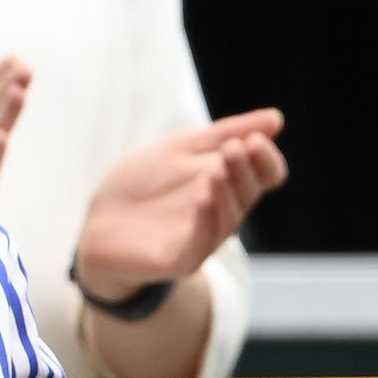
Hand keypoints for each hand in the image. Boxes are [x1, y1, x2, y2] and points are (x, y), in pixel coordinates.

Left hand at [73, 108, 287, 301]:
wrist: (100, 221)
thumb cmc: (144, 182)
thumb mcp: (181, 147)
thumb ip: (223, 133)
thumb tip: (277, 118)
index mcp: (229, 183)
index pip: (266, 174)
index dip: (266, 158)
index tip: (254, 139)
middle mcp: (223, 212)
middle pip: (249, 193)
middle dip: (243, 169)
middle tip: (233, 148)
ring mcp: (203, 237)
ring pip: (228, 218)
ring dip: (226, 192)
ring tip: (218, 168)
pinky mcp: (180, 258)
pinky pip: (201, 243)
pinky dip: (205, 220)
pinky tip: (202, 199)